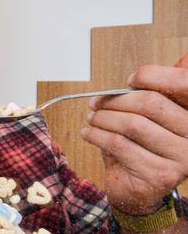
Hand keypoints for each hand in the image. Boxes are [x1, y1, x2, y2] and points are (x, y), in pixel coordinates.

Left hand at [82, 53, 187, 214]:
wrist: (138, 190)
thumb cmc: (140, 149)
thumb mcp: (146, 120)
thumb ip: (149, 97)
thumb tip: (137, 77)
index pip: (181, 85)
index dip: (154, 76)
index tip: (130, 80)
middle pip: (150, 104)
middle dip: (116, 101)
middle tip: (96, 103)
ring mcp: (181, 158)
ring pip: (132, 125)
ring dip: (103, 119)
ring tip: (91, 119)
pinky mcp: (161, 175)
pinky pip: (120, 145)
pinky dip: (97, 136)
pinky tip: (89, 134)